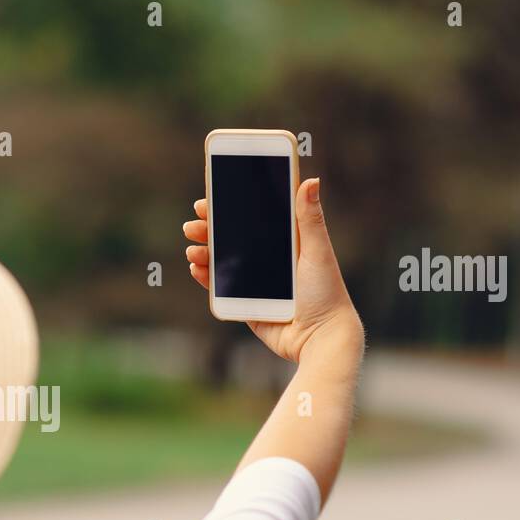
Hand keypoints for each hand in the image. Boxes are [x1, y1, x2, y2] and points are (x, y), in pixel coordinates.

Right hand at [183, 178, 361, 363]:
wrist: (319, 339)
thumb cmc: (327, 294)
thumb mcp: (318, 251)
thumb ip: (310, 219)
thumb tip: (311, 180)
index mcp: (285, 242)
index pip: (254, 218)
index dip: (231, 207)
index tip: (210, 197)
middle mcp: (269, 259)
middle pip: (233, 238)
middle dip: (210, 229)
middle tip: (194, 223)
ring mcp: (256, 282)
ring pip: (223, 262)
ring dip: (204, 252)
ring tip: (193, 249)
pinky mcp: (247, 304)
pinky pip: (221, 288)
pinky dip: (207, 278)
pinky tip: (197, 269)